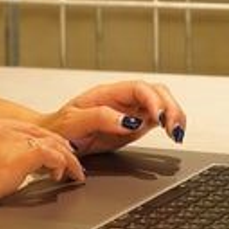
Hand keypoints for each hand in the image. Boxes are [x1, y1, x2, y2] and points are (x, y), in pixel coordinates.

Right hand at [0, 115, 85, 219]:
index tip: (57, 154)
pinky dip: (63, 165)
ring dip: (68, 159)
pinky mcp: (13, 158)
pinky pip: (50, 156)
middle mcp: (0, 126)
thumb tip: (6, 169)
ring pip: (53, 142)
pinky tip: (63, 177)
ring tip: (74, 174)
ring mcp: (7, 140)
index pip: (29, 128)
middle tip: (73, 165)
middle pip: (45, 132)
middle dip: (63, 148)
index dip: (48, 142)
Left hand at [39, 80, 187, 155]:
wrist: (52, 141)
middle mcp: (121, 99)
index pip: (138, 88)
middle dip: (170, 107)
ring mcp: (130, 111)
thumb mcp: (73, 122)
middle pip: (156, 91)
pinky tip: (173, 134)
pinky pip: (158, 119)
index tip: (159, 117)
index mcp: (107, 93)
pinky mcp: (134, 126)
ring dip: (174, 114)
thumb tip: (128, 121)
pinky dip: (170, 124)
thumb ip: (100, 118)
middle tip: (174, 128)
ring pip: (161, 103)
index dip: (153, 100)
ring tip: (176, 132)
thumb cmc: (58, 128)